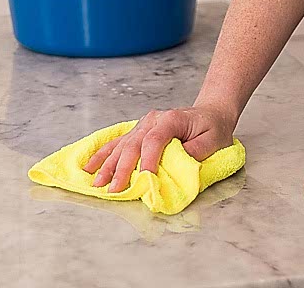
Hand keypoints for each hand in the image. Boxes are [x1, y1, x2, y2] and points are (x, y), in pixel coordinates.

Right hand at [81, 103, 238, 190]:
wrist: (210, 113)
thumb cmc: (213, 128)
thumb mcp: (213, 140)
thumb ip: (195, 152)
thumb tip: (175, 165)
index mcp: (171, 119)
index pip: (155, 140)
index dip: (148, 160)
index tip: (144, 179)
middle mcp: (153, 119)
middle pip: (133, 144)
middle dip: (122, 169)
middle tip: (114, 189)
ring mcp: (143, 124)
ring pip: (121, 145)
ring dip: (108, 165)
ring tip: (97, 183)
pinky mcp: (138, 131)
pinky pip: (118, 143)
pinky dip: (103, 155)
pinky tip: (90, 166)